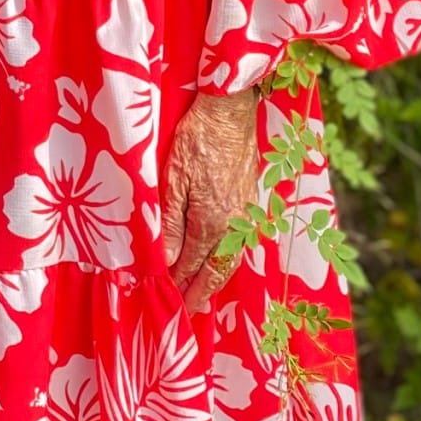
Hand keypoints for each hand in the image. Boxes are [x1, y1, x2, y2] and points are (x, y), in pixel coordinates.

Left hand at [159, 90, 256, 311]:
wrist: (230, 110)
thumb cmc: (197, 140)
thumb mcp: (173, 180)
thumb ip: (173, 224)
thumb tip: (169, 261)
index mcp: (213, 222)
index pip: (194, 264)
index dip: (181, 283)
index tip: (171, 301)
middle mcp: (235, 223)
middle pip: (219, 268)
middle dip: (204, 290)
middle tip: (192, 310)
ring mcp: (247, 211)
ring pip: (233, 256)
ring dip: (219, 277)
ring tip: (207, 292)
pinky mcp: (251, 198)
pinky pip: (241, 240)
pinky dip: (230, 256)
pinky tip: (224, 257)